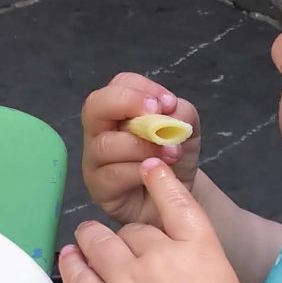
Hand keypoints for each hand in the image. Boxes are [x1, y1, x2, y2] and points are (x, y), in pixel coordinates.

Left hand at [59, 159, 259, 282]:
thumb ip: (208, 274)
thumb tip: (194, 275)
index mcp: (199, 249)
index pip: (177, 202)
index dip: (160, 182)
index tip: (149, 167)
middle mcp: (159, 255)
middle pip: (134, 230)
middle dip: (129, 238)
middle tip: (126, 252)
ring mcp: (124, 279)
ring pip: (99, 242)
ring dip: (92, 238)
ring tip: (86, 239)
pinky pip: (77, 274)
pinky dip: (72, 262)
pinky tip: (70, 257)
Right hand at [81, 72, 200, 226]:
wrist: (175, 198)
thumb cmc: (173, 157)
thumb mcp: (186, 130)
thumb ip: (180, 113)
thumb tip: (168, 110)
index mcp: (119, 109)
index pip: (119, 84)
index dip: (142, 88)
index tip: (168, 103)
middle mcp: (100, 130)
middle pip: (95, 105)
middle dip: (128, 104)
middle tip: (157, 114)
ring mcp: (94, 160)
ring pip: (105, 144)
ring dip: (142, 146)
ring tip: (170, 153)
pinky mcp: (98, 188)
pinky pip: (112, 174)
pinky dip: (138, 171)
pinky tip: (157, 173)